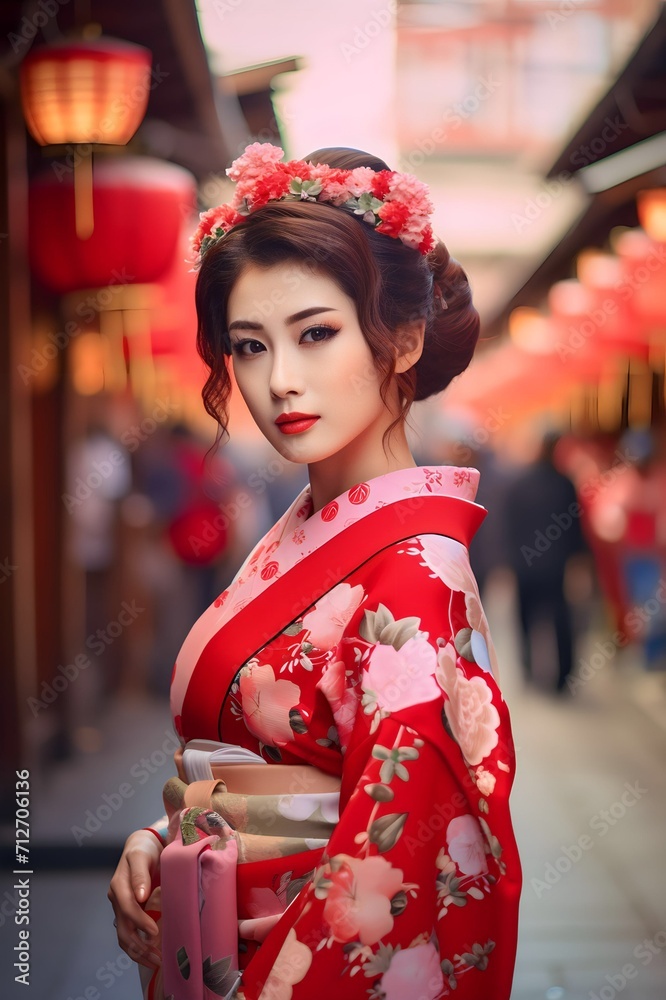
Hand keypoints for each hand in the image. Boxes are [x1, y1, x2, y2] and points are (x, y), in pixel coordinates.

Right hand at [108, 829, 162, 969]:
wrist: (142, 846)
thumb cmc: (143, 849)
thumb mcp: (141, 856)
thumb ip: (139, 875)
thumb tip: (140, 896)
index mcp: (118, 886)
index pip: (128, 908)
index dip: (140, 921)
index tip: (155, 931)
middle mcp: (117, 900)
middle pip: (123, 929)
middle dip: (139, 946)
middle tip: (158, 957)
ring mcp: (121, 908)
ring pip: (124, 936)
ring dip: (138, 952)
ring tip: (155, 963)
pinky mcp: (128, 913)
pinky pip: (129, 934)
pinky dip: (137, 948)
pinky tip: (150, 956)